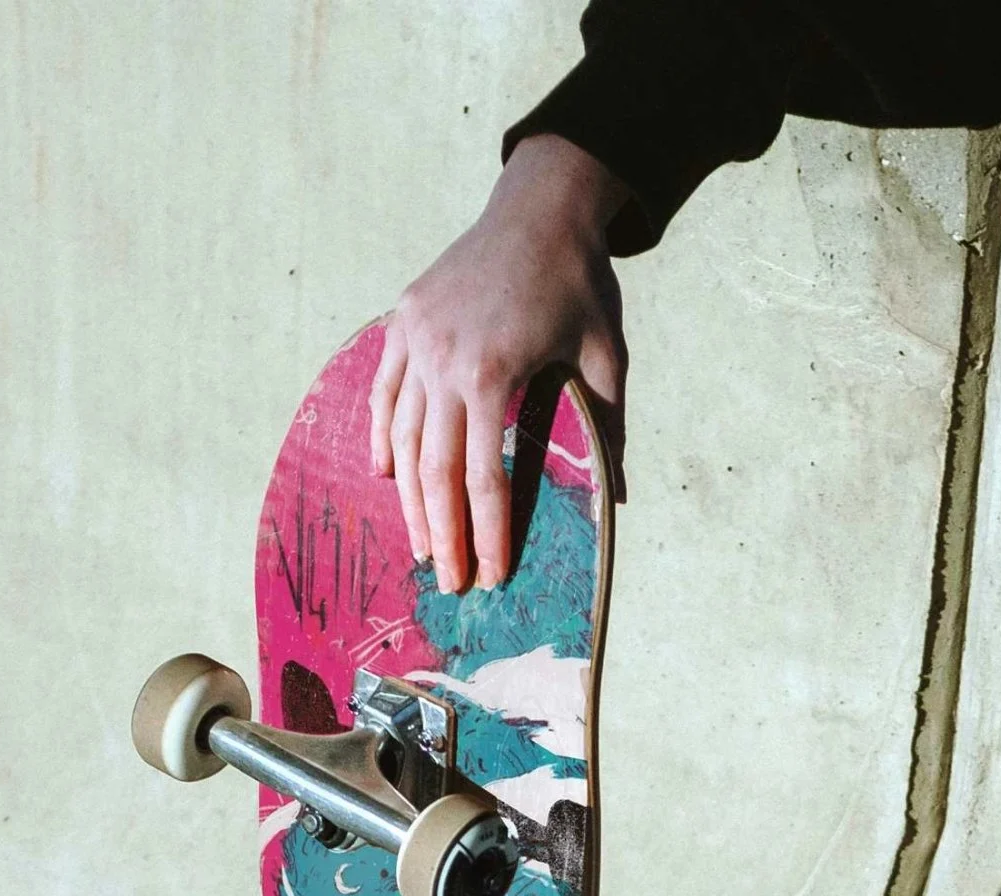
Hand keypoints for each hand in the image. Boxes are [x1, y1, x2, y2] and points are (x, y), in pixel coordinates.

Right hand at [371, 135, 630, 593]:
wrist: (540, 207)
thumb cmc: (580, 285)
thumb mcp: (606, 358)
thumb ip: (607, 428)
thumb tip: (616, 499)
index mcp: (493, 372)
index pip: (485, 476)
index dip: (487, 532)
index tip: (491, 575)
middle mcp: (443, 359)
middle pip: (435, 469)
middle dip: (442, 534)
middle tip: (450, 583)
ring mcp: (415, 339)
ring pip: (403, 438)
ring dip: (411, 499)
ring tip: (422, 546)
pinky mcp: (402, 322)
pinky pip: (385, 394)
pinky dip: (384, 437)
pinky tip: (388, 476)